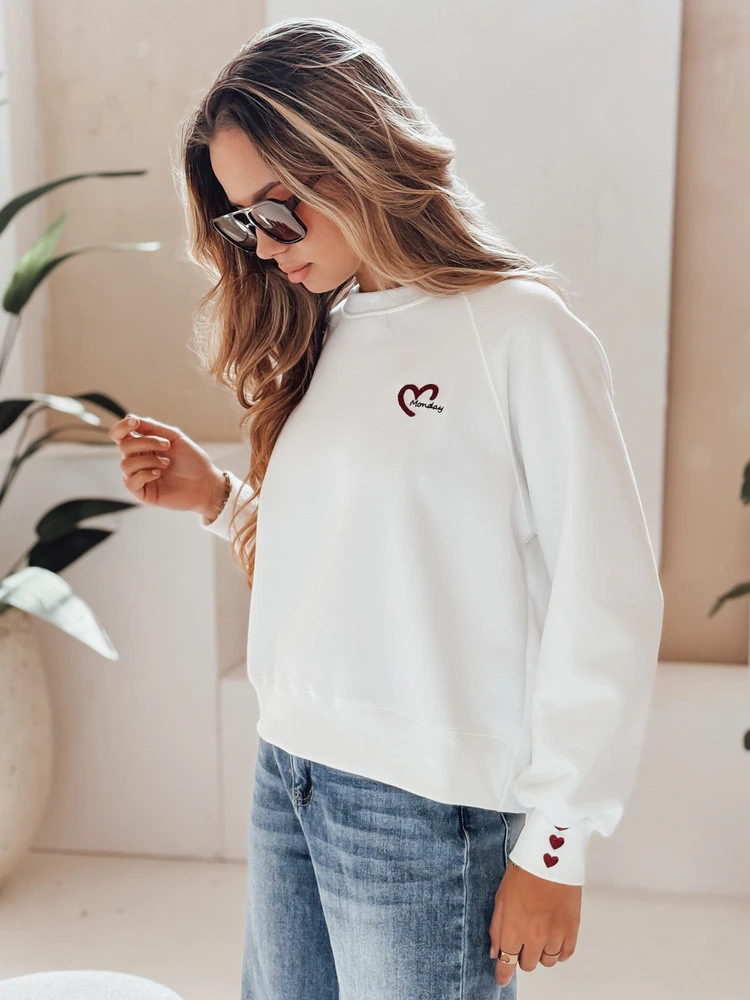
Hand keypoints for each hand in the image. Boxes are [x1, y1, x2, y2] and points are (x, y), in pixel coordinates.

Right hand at [109, 413, 223, 515]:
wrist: (206, 482)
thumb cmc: (192, 460)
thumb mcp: (174, 437)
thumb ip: (152, 427)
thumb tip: (129, 416)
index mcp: (143, 445)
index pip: (120, 435)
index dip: (122, 427)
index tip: (134, 422)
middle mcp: (138, 460)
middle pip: (124, 447)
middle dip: (146, 443)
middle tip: (167, 446)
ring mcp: (139, 477)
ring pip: (125, 465)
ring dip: (148, 460)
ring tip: (167, 463)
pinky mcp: (142, 493)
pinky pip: (130, 482)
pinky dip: (144, 475)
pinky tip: (158, 474)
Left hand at [489, 860, 580, 985]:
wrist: (550, 858)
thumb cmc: (523, 873)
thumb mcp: (501, 898)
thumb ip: (497, 928)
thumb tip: (494, 951)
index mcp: (514, 929)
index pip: (507, 963)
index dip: (504, 974)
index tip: (502, 979)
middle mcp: (535, 937)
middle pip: (528, 964)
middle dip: (522, 956)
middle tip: (522, 940)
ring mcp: (555, 935)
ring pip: (547, 962)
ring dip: (541, 953)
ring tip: (539, 935)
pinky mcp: (572, 929)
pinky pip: (565, 954)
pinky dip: (558, 951)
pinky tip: (554, 939)